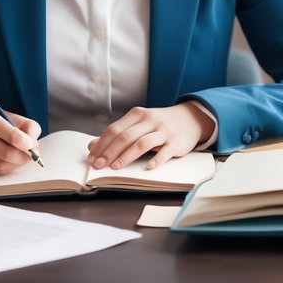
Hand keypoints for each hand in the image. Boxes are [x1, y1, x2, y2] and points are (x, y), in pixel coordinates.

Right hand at [0, 107, 41, 175]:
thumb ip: (28, 128)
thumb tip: (34, 147)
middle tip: (30, 156)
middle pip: (6, 154)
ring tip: (19, 158)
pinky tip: (6, 162)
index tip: (33, 145)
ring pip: (0, 166)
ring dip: (15, 164)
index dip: (27, 144)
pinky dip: (4, 169)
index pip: (13, 136)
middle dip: (24, 158)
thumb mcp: (11, 117)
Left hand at [87, 102, 214, 170]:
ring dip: (126, 156)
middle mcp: (150, 120)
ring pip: (142, 143)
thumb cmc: (158, 124)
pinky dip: (155, 160)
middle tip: (99, 165)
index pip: (115, 129)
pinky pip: (164, 152)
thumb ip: (117, 134)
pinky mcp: (176, 142)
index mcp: (137, 115)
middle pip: (125, 137)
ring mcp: (164, 131)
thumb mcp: (138, 124)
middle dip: (109, 152)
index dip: (101, 144)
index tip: (92, 158)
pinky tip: (147, 168)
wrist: (190, 119)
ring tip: (115, 167)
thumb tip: (92, 146)